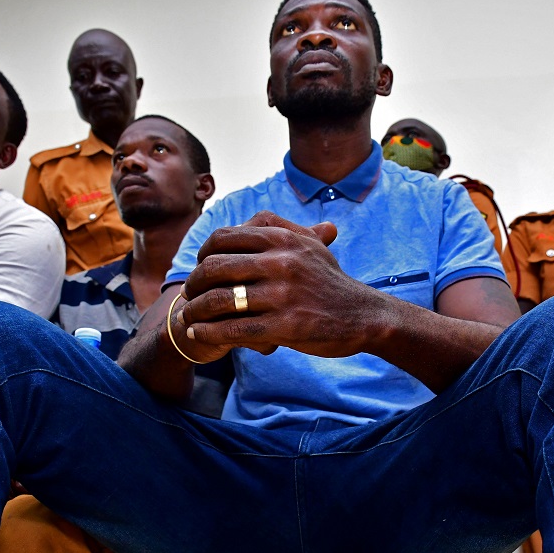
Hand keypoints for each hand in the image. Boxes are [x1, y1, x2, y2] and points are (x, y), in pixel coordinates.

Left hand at [178, 210, 385, 358]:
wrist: (364, 316)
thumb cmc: (331, 282)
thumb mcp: (311, 246)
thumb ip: (282, 228)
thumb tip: (254, 218)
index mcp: (284, 239)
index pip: (225, 238)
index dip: (204, 252)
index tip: (200, 266)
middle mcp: (282, 262)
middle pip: (215, 267)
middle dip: (194, 282)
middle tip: (189, 294)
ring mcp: (283, 295)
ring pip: (220, 299)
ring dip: (195, 310)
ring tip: (188, 317)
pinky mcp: (285, 326)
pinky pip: (234, 329)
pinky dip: (209, 333)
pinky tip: (199, 334)